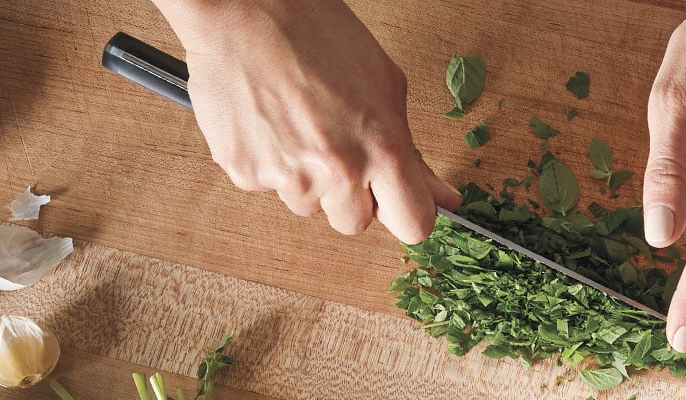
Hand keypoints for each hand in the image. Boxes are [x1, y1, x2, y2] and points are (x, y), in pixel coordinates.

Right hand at [153, 1, 459, 243]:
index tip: (401, 201)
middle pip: (355, 224)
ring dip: (311, 181)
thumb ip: (412, 152)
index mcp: (381, 149)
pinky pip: (268, 189)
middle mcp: (335, 171)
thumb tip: (443, 196)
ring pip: (309, 207)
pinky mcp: (243, 173)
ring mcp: (286, 176)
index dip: (408, 213)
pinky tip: (272, 123)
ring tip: (301, 126)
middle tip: (342, 151)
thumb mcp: (386, 87)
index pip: (414, 224)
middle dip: (354, 197)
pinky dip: (272, 165)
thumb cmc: (319, 36)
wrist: (245, 12)